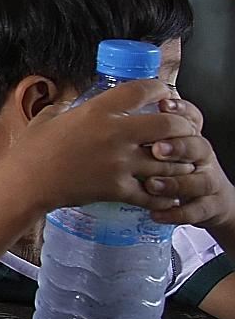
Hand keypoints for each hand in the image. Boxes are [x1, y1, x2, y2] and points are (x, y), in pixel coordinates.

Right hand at [3, 80, 198, 214]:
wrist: (25, 183)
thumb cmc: (32, 150)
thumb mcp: (47, 117)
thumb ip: (65, 105)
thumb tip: (72, 98)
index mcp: (97, 111)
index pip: (141, 91)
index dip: (159, 89)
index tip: (164, 94)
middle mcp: (114, 134)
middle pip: (168, 125)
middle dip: (182, 126)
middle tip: (182, 129)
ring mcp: (119, 164)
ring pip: (168, 161)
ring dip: (178, 161)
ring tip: (180, 161)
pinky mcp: (117, 189)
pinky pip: (153, 194)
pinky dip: (164, 196)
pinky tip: (166, 193)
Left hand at [141, 97, 234, 231]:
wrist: (203, 198)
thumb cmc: (170, 166)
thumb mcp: (155, 143)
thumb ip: (140, 127)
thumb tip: (110, 109)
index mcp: (187, 136)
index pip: (190, 117)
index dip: (180, 109)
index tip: (163, 105)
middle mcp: (200, 156)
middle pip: (198, 145)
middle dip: (178, 146)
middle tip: (155, 149)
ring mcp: (207, 180)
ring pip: (200, 180)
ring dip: (175, 183)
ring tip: (151, 185)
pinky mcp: (208, 205)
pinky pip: (196, 210)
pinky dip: (176, 212)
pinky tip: (155, 213)